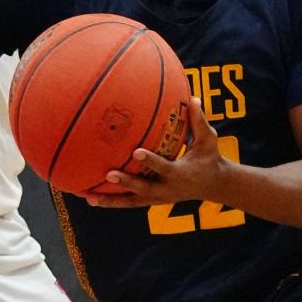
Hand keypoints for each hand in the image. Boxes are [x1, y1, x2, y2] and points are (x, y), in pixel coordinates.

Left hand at [83, 100, 227, 208]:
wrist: (213, 185)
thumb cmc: (209, 157)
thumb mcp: (208, 140)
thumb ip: (199, 121)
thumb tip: (194, 98)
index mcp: (180, 173)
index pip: (163, 167)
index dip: (150, 161)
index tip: (136, 152)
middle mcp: (167, 189)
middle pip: (144, 189)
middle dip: (126, 183)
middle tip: (109, 175)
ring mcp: (157, 198)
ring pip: (131, 202)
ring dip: (110, 200)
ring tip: (88, 196)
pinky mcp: (151, 201)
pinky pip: (128, 203)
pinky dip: (110, 202)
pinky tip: (90, 198)